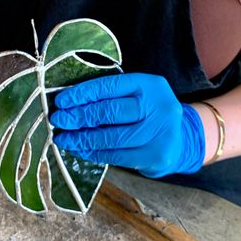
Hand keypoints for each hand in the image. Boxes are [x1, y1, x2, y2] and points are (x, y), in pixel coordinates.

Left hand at [49, 73, 204, 177]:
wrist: (182, 138)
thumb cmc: (148, 112)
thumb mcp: (137, 94)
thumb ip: (111, 95)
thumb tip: (69, 104)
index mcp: (150, 84)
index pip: (110, 86)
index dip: (83, 94)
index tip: (62, 101)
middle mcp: (159, 106)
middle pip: (110, 112)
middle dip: (79, 116)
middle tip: (58, 120)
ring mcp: (160, 133)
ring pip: (111, 137)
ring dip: (82, 138)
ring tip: (63, 138)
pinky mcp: (157, 156)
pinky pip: (117, 155)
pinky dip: (94, 153)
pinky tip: (80, 149)